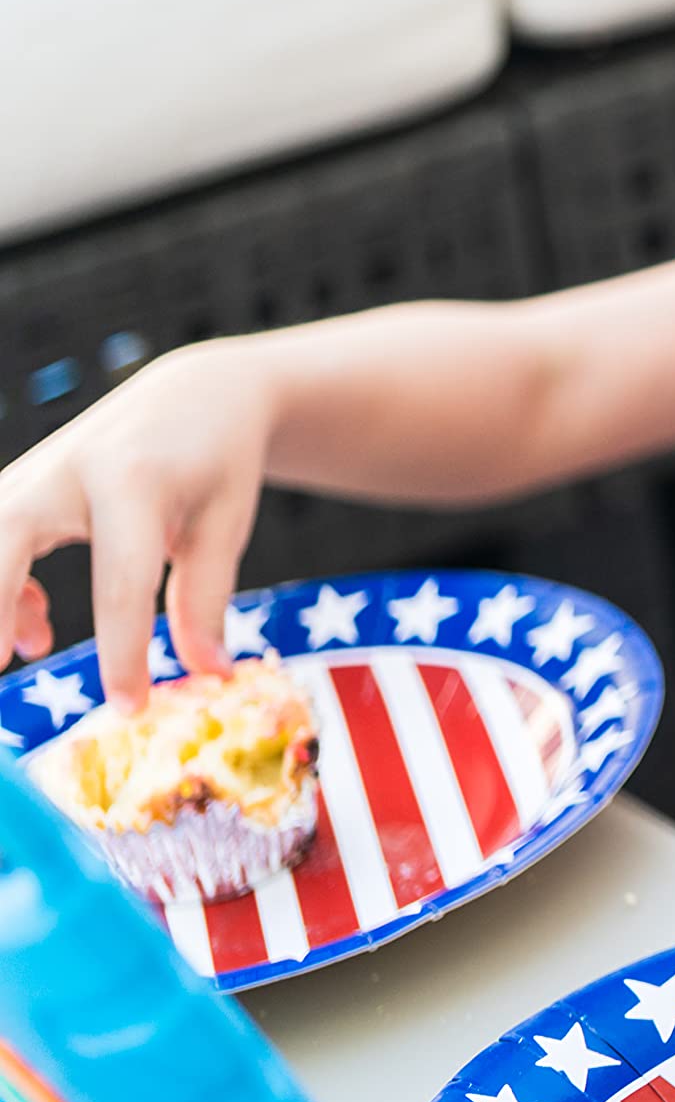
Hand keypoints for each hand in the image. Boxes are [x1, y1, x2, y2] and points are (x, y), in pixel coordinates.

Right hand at [0, 346, 275, 706]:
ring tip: (28, 649)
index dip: (122, 652)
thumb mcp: (225, 524)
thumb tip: (205, 672)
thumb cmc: (217, 462)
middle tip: (0, 669)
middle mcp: (68, 471)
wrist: (194, 394)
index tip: (128, 707)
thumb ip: (205, 598)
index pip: (122, 581)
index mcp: (135, 481)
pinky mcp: (17, 487)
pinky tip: (35, 626)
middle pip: (4, 541)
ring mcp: (32, 475)